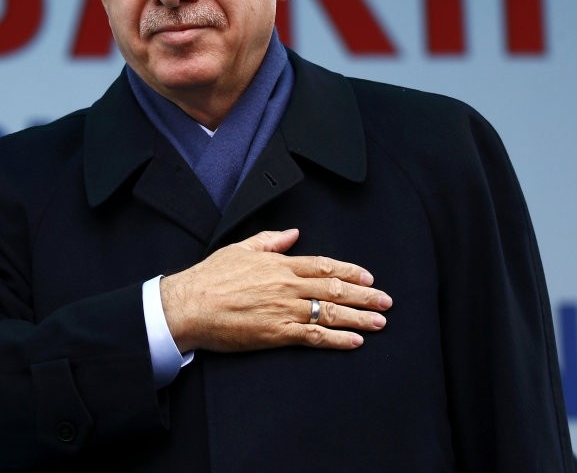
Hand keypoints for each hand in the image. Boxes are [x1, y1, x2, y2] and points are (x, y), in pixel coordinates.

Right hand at [159, 229, 390, 352]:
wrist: (190, 305)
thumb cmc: (210, 278)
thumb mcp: (240, 248)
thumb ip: (270, 240)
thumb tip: (293, 233)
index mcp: (279, 264)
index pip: (324, 265)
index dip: (350, 271)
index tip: (368, 277)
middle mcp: (287, 286)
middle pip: (335, 289)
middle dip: (364, 295)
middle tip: (385, 301)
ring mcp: (284, 310)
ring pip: (330, 312)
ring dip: (359, 317)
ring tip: (379, 322)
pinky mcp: (277, 333)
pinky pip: (314, 336)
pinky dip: (337, 339)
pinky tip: (354, 342)